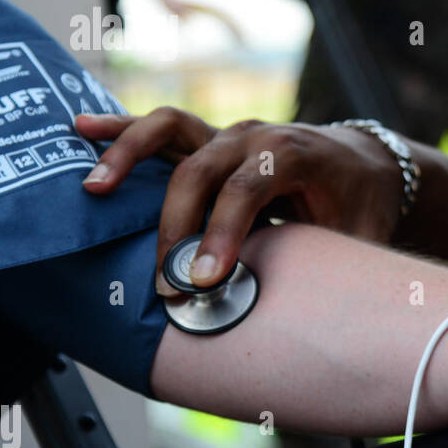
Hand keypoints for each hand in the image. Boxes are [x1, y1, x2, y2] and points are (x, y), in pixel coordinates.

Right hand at [75, 109, 403, 293]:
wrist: (366, 161)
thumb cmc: (362, 205)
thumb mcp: (361, 237)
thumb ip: (337, 266)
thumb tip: (326, 318)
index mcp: (294, 155)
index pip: (247, 190)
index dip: (223, 233)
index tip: (205, 279)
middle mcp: (255, 137)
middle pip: (201, 171)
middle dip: (176, 225)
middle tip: (164, 281)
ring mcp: (227, 134)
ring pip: (169, 130)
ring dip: (128, 156)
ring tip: (94, 189)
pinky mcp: (208, 140)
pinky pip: (160, 129)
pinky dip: (121, 129)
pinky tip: (81, 130)